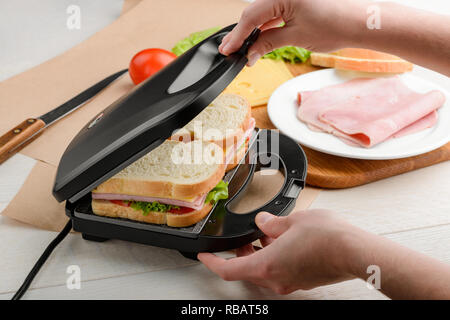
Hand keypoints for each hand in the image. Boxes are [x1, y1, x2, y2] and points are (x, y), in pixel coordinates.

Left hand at [198, 209, 361, 293]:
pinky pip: (280, 270)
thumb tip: (263, 221)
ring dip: (259, 254)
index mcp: (267, 264)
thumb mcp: (292, 221)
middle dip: (240, 254)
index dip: (212, 262)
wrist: (355, 252)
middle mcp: (276, 278)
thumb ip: (272, 223)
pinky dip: (275, 257)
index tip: (205, 256)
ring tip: (264, 234)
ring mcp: (290, 281)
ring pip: (264, 270)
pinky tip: (283, 240)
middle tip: (240, 240)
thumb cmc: (327, 237)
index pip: (228, 269)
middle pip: (247, 269)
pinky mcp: (303, 280)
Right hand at [219, 0, 368, 64]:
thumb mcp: (296, 37)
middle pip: (255, 12)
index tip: (227, 50)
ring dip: (255, 32)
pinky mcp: (298, 0)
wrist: (361, 22)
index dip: (237, 35)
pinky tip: (260, 40)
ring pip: (265, 13)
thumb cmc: (336, 24)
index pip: (251, 15)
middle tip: (232, 51)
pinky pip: (276, 12)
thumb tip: (250, 53)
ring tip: (244, 50)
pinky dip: (268, 27)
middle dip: (243, 34)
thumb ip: (268, 43)